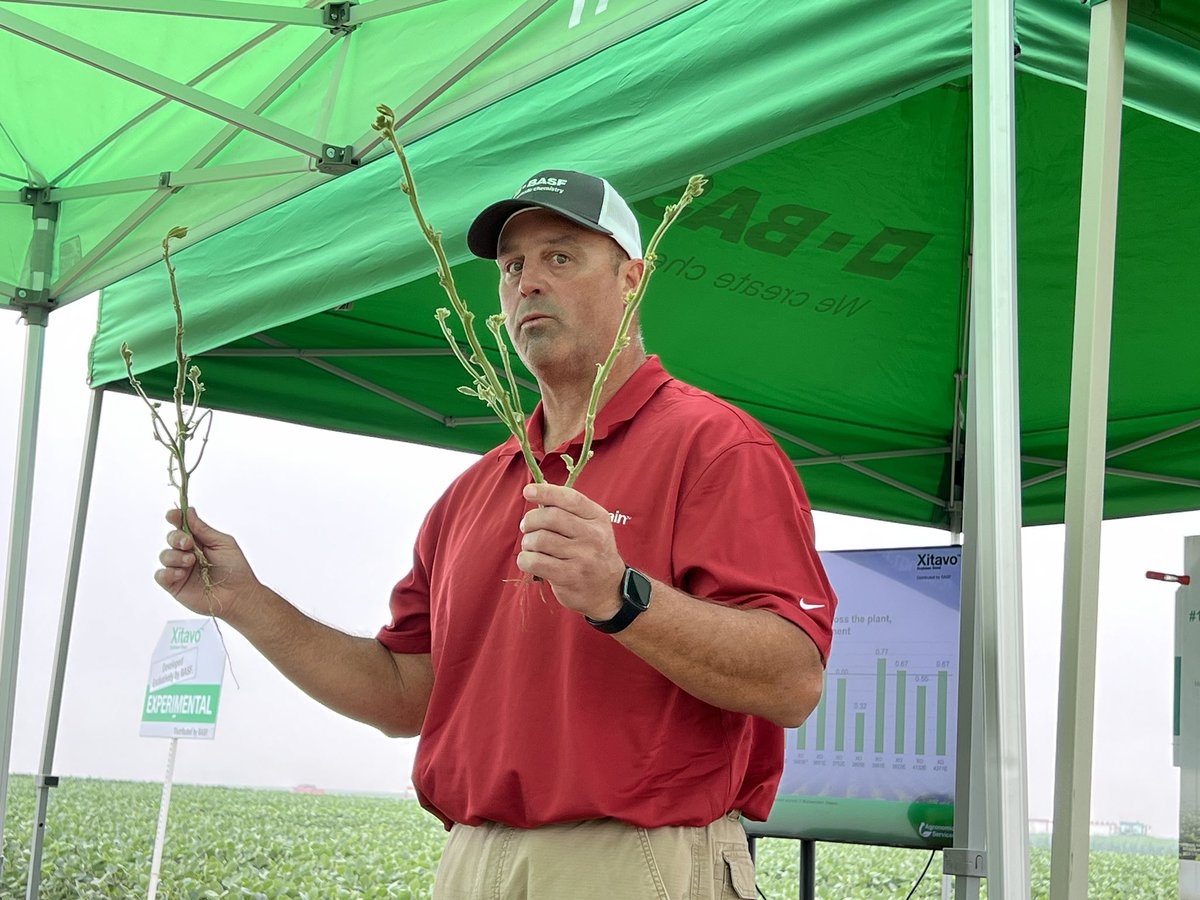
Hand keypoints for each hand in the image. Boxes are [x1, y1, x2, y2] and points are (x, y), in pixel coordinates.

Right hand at [155, 508, 261, 622]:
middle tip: (188, 543)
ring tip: (191, 562)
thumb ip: (204, 529)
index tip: (173, 515)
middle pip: (171, 538)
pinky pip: (161, 575)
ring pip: (164, 555)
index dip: (175, 518)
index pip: (182, 525)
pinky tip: (182, 573)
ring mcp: (180, 569)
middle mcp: (187, 553)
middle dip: (176, 538)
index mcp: (199, 541)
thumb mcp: (223, 543)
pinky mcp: (175, 585)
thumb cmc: (235, 569)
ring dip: (175, 556)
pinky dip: (168, 572)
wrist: (238, 595)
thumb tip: (189, 511)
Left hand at [517, 482, 625, 619]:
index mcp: (597, 517)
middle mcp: (593, 535)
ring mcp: (582, 557)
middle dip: (530, 520)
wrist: (608, 589)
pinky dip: (525, 559)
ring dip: (527, 542)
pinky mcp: (569, 576)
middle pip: (551, 517)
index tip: (528, 492)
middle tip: (526, 527)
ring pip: (540, 539)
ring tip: (530, 546)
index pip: (570, 498)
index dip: (546, 492)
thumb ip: (568, 511)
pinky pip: (536, 562)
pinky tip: (530, 560)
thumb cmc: (592, 552)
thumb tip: (535, 494)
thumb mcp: (591, 527)